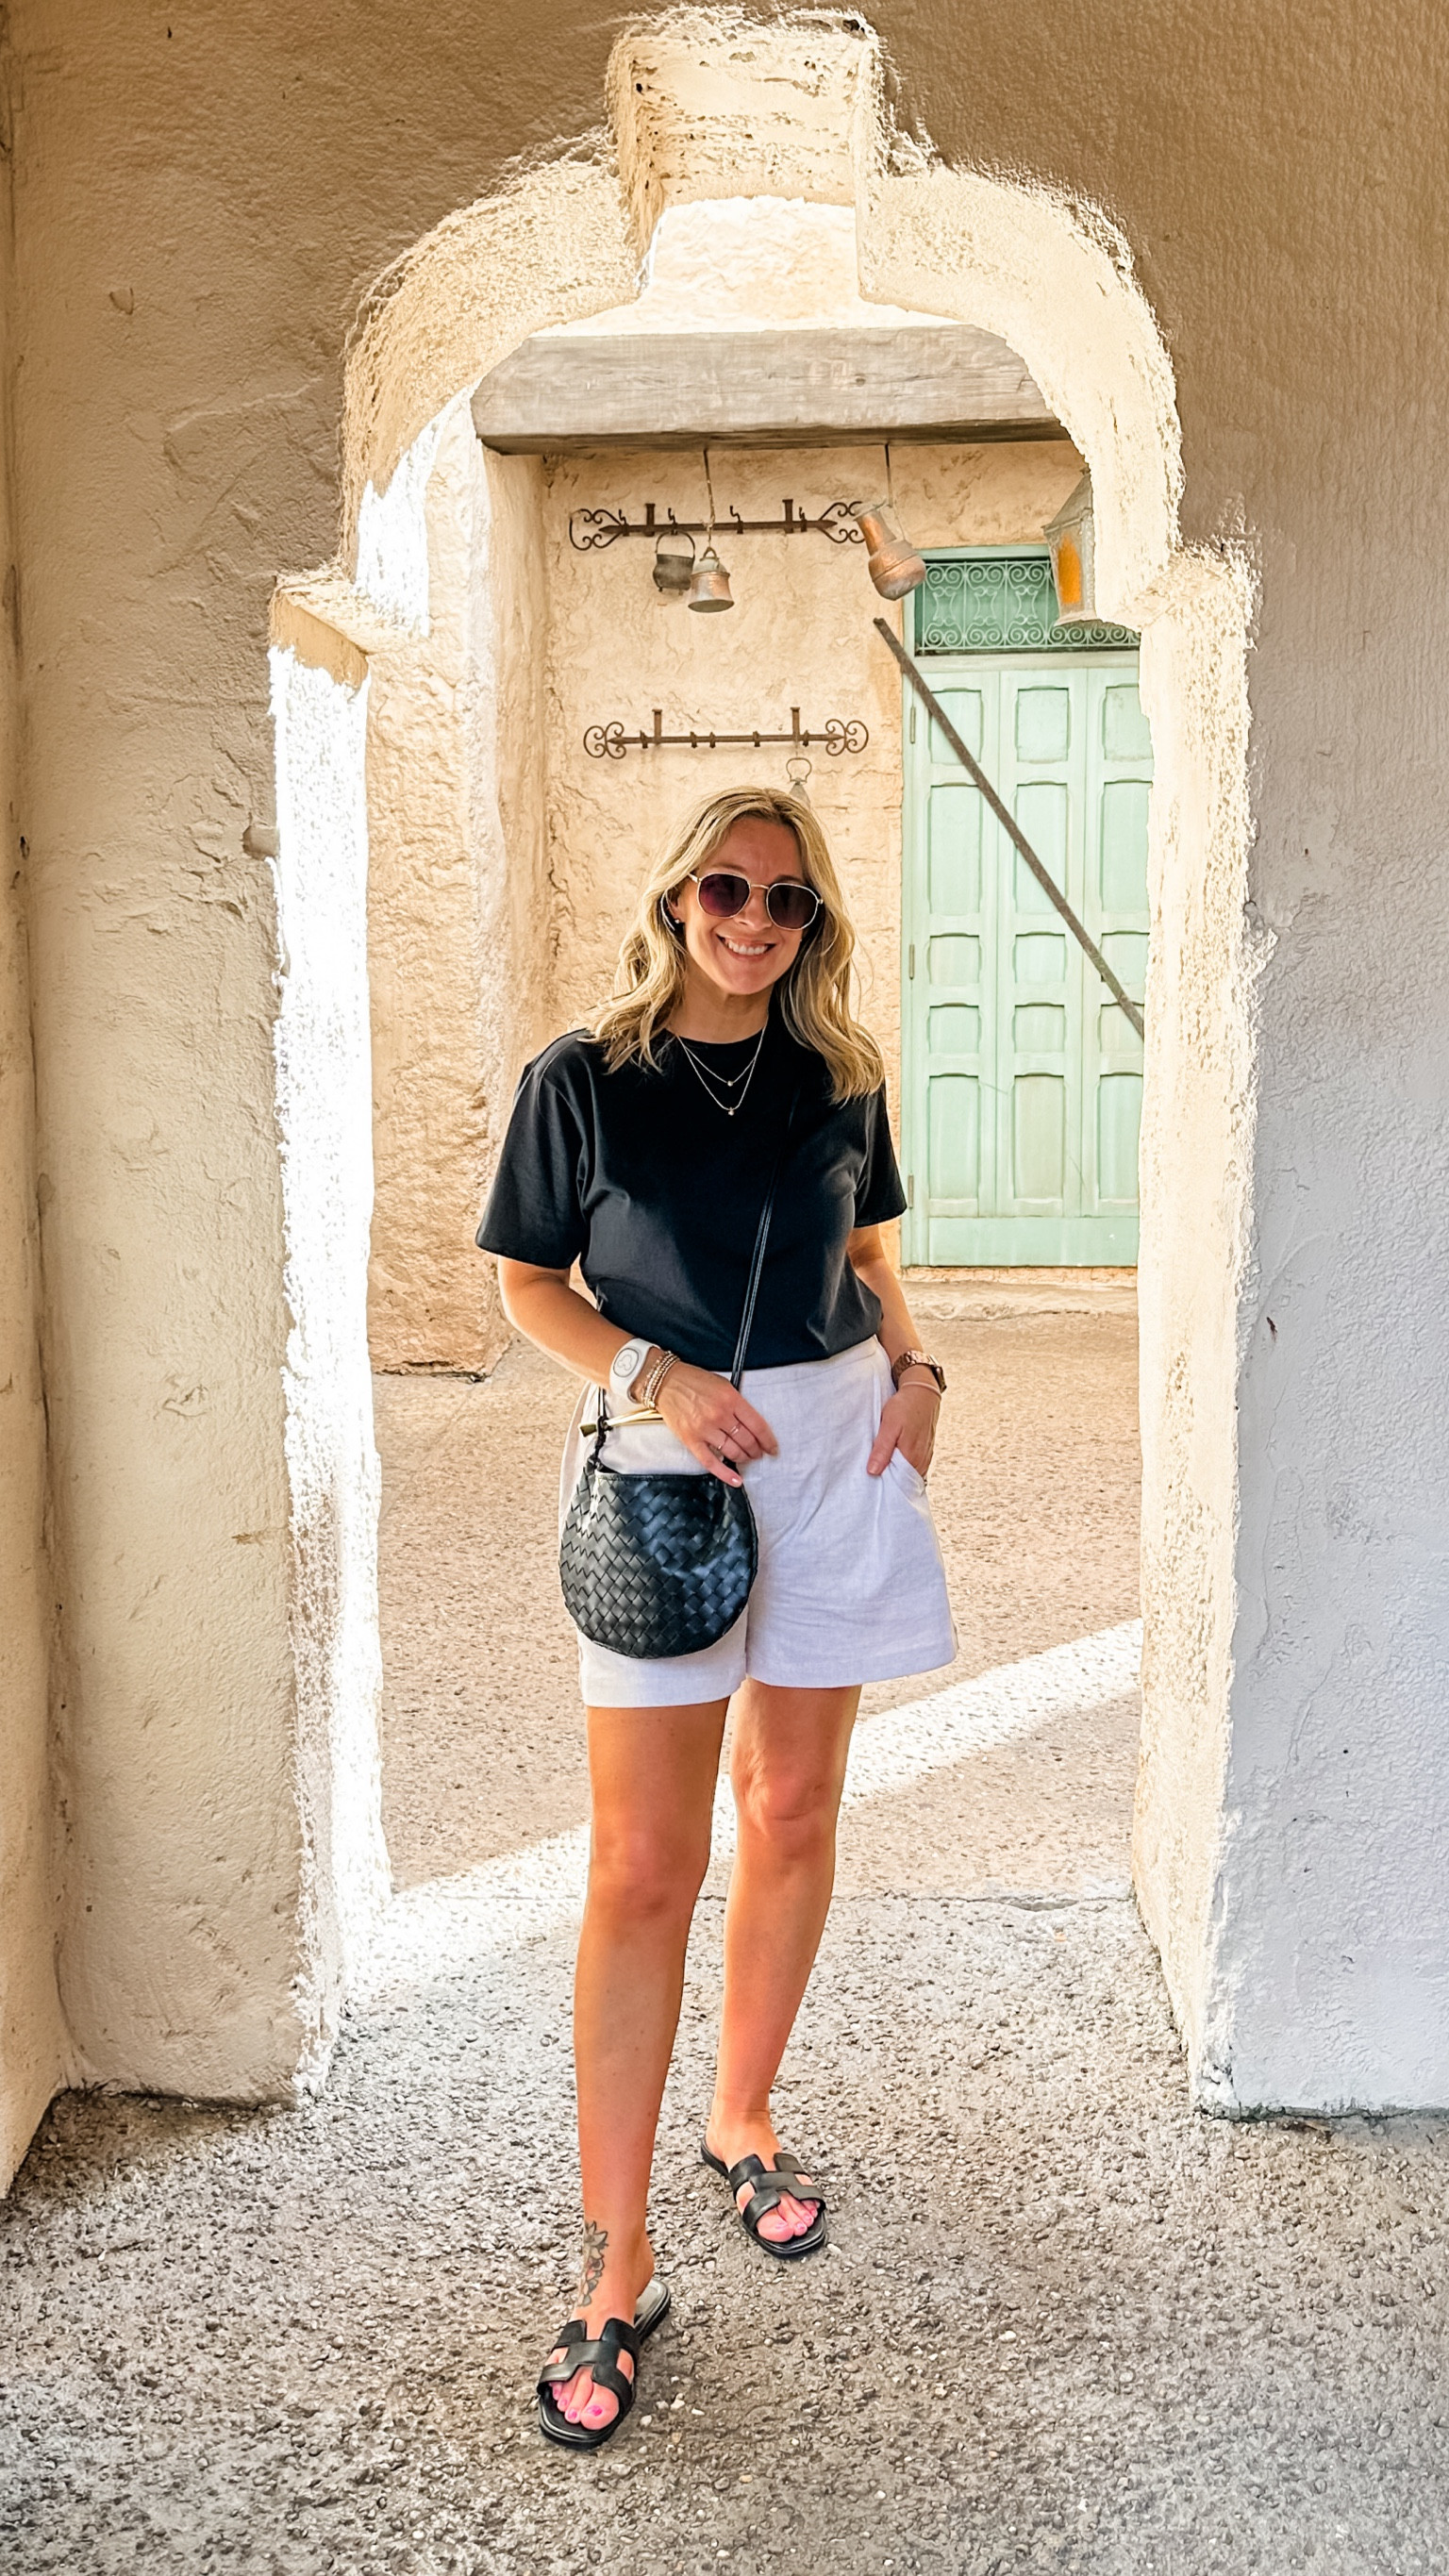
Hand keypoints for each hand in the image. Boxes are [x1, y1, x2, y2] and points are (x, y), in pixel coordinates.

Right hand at [655, 1363, 778, 1487]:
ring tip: (747, 1458)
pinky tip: (736, 1480)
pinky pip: (711, 1462)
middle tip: (759, 1453)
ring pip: (733, 1452)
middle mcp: (719, 1415)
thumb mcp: (723, 1384)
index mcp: (731, 1399)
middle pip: (747, 1441)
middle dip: (756, 1450)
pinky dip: (725, 1474)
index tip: (772, 1447)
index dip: (768, 1440)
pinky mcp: (691, 1440)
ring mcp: (705, 1429)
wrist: (666, 1382)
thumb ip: (737, 1403)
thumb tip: (751, 1424)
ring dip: (744, 1458)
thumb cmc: (694, 1381)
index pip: (757, 1425)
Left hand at [866, 1381, 939, 1479]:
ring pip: (909, 1474)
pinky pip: (914, 1467)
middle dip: (890, 1482)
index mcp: (911, 1457)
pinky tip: (893, 1461)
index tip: (871, 1485)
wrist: (922, 1393)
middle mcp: (921, 1461)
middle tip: (873, 1478)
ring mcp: (925, 1457)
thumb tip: (873, 1472)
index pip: (897, 1484)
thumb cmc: (905, 1407)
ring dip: (896, 1474)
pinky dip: (904, 1467)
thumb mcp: (889, 1426)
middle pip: (903, 1481)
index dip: (884, 1486)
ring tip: (882, 1470)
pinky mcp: (925, 1452)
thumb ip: (882, 1450)